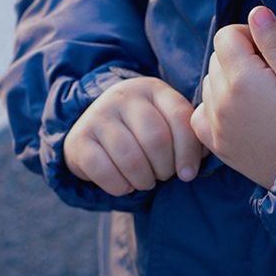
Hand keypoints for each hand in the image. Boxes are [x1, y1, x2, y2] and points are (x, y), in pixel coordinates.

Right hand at [63, 76, 208, 195]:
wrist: (97, 132)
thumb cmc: (144, 133)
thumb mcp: (169, 124)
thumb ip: (190, 136)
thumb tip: (196, 162)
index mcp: (154, 89)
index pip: (180, 118)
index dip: (188, 151)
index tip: (188, 174)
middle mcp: (125, 96)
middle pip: (156, 138)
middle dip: (165, 167)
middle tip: (163, 176)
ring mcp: (98, 114)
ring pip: (130, 156)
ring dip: (144, 179)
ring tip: (146, 182)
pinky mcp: (78, 138)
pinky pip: (102, 169)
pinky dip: (119, 186)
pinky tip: (125, 185)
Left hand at [191, 6, 275, 189]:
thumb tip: (256, 12)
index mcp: (241, 78)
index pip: (226, 35)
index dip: (249, 37)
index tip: (269, 53)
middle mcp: (220, 101)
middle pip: (217, 59)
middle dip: (239, 59)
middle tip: (270, 77)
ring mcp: (215, 124)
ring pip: (210, 84)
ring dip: (229, 83)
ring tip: (260, 98)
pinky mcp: (215, 144)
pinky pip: (202, 112)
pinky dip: (216, 108)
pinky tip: (240, 113)